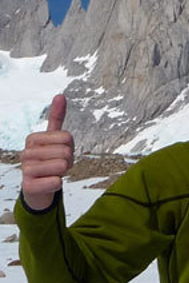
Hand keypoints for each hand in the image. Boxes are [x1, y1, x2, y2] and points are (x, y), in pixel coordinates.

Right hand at [20, 94, 74, 210]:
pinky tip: (48, 184)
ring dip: (63, 172)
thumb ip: (57, 117)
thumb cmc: (49, 159)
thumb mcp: (54, 138)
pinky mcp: (28, 187)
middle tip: (58, 165)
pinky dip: (58, 184)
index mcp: (32, 138)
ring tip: (53, 174)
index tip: (60, 152)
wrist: (38, 187)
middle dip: (68, 160)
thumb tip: (60, 95)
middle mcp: (26, 153)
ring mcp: (25, 170)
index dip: (70, 146)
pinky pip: (56, 182)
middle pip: (66, 152)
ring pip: (62, 166)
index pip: (67, 137)